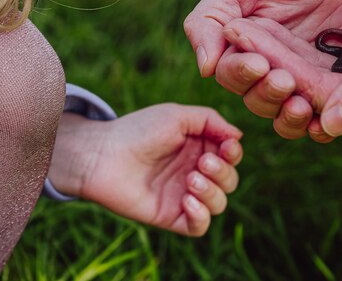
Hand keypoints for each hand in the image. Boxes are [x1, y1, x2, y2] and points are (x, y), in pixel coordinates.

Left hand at [48, 104, 242, 235]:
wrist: (103, 155)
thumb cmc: (139, 130)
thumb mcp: (178, 116)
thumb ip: (212, 121)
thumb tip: (238, 137)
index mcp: (199, 148)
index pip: (231, 157)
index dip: (234, 154)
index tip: (225, 148)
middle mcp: (194, 172)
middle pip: (230, 181)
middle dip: (223, 172)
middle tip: (201, 163)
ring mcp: (183, 195)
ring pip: (220, 204)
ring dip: (213, 192)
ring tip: (191, 179)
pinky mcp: (171, 216)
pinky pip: (199, 226)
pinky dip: (201, 215)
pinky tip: (187, 200)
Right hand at [184, 0, 341, 135]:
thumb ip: (212, 17)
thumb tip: (204, 68)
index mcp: (243, 49)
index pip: (231, 74)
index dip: (240, 73)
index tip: (258, 63)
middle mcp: (271, 71)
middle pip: (258, 100)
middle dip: (268, 94)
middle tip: (284, 80)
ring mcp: (305, 82)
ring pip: (288, 115)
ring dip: (291, 116)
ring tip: (302, 105)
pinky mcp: (339, 88)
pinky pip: (329, 113)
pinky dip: (326, 121)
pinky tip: (331, 115)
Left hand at [223, 0, 341, 149]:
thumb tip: (329, 123)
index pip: (321, 98)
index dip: (280, 68)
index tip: (243, 40)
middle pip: (306, 95)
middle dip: (267, 62)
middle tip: (231, 29)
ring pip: (304, 84)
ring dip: (271, 58)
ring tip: (236, 28)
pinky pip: (313, 74)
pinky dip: (288, 53)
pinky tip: (261, 32)